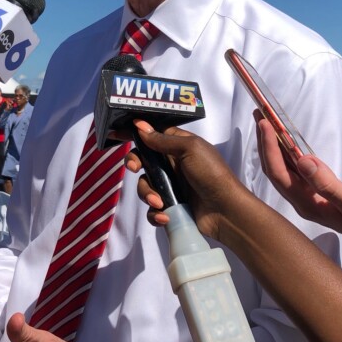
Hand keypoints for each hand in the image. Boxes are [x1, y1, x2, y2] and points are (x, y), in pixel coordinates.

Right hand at [125, 120, 248, 241]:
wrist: (226, 210)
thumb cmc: (211, 173)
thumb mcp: (189, 149)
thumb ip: (163, 140)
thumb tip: (140, 126)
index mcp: (177, 146)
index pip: (151, 135)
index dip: (134, 134)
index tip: (115, 134)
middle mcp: (172, 165)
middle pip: (142, 160)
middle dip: (134, 164)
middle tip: (134, 168)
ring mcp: (171, 187)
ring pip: (144, 186)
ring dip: (148, 194)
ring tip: (160, 202)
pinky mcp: (171, 207)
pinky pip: (152, 209)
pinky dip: (155, 214)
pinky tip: (165, 216)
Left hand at [254, 115, 341, 252]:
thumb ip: (329, 185)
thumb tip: (304, 161)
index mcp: (308, 206)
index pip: (280, 175)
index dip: (270, 149)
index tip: (265, 123)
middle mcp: (303, 202)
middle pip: (276, 170)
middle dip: (265, 143)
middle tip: (259, 114)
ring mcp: (310, 197)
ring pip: (285, 169)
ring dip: (274, 146)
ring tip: (266, 121)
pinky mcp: (318, 192)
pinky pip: (297, 170)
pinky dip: (289, 153)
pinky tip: (286, 141)